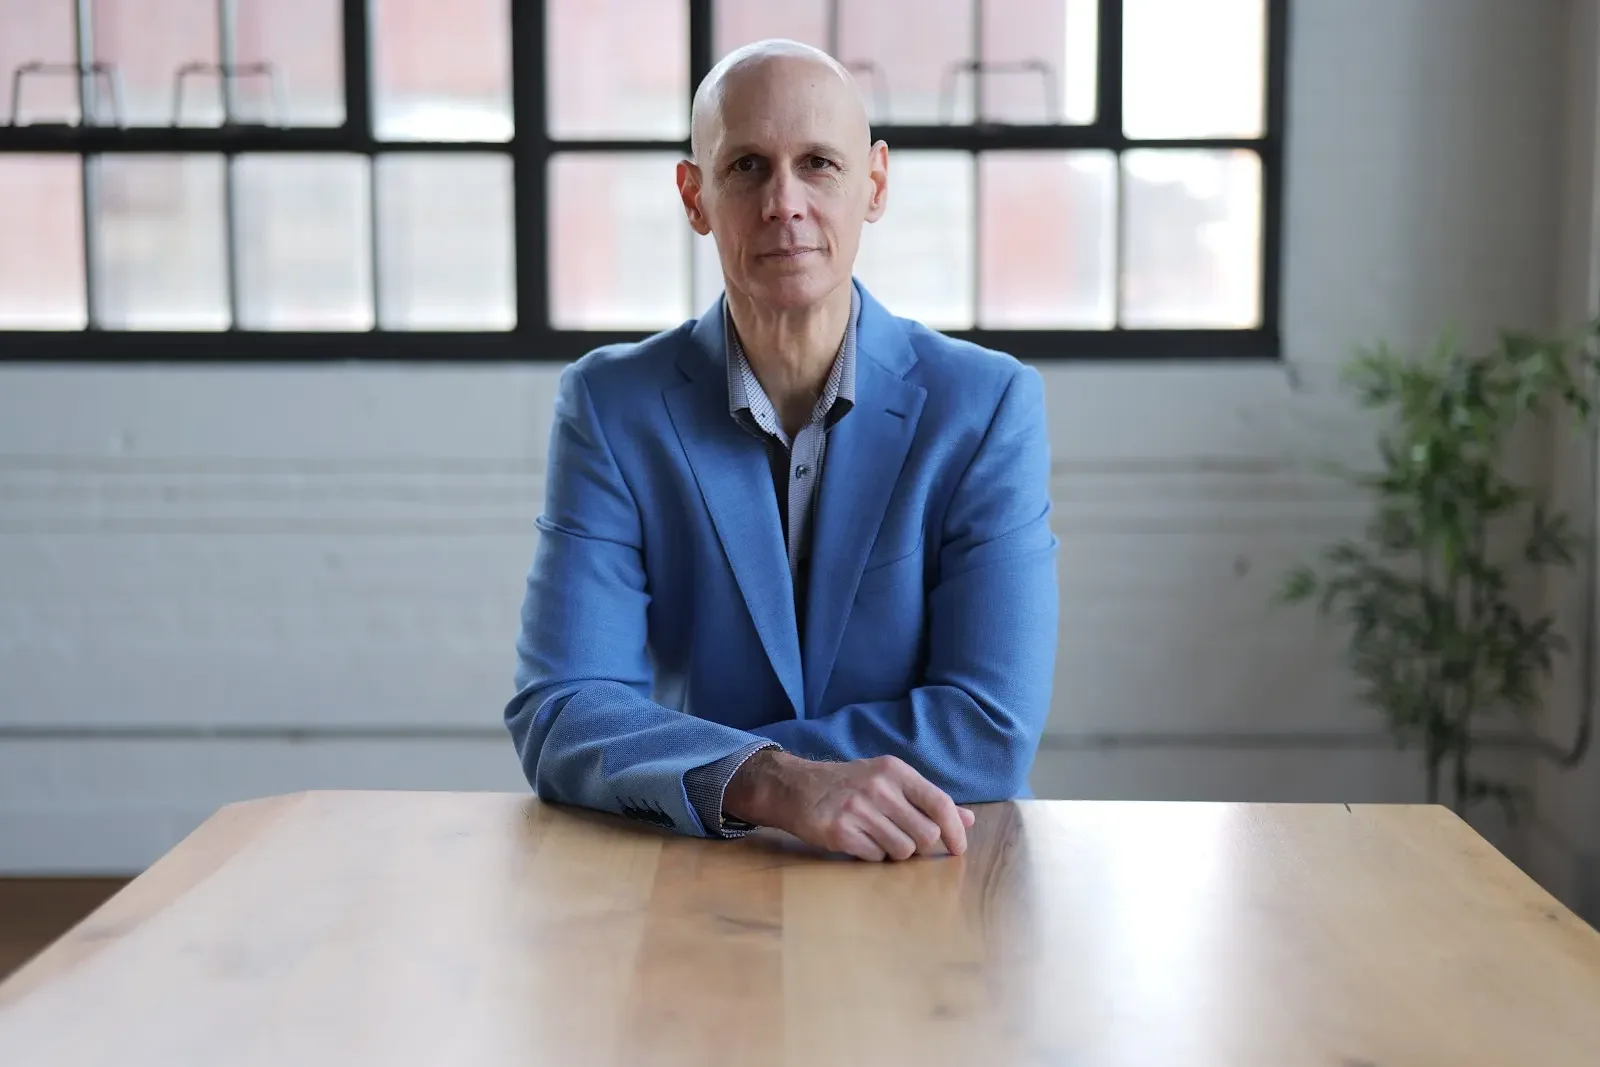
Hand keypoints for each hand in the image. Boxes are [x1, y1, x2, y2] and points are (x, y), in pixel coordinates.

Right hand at [724, 750, 975, 860]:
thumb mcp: (888, 781)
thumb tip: (968, 820)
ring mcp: (858, 809)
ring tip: (877, 837)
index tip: (958, 849)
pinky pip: (876, 858)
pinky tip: (859, 841)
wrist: (794, 787)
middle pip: (925, 834)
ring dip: (895, 852)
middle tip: (902, 838)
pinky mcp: (840, 831)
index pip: (940, 804)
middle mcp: (879, 787)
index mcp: (895, 771)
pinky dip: (872, 856)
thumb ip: (928, 800)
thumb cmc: (848, 785)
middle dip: (919, 845)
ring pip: (903, 850)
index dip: (955, 831)